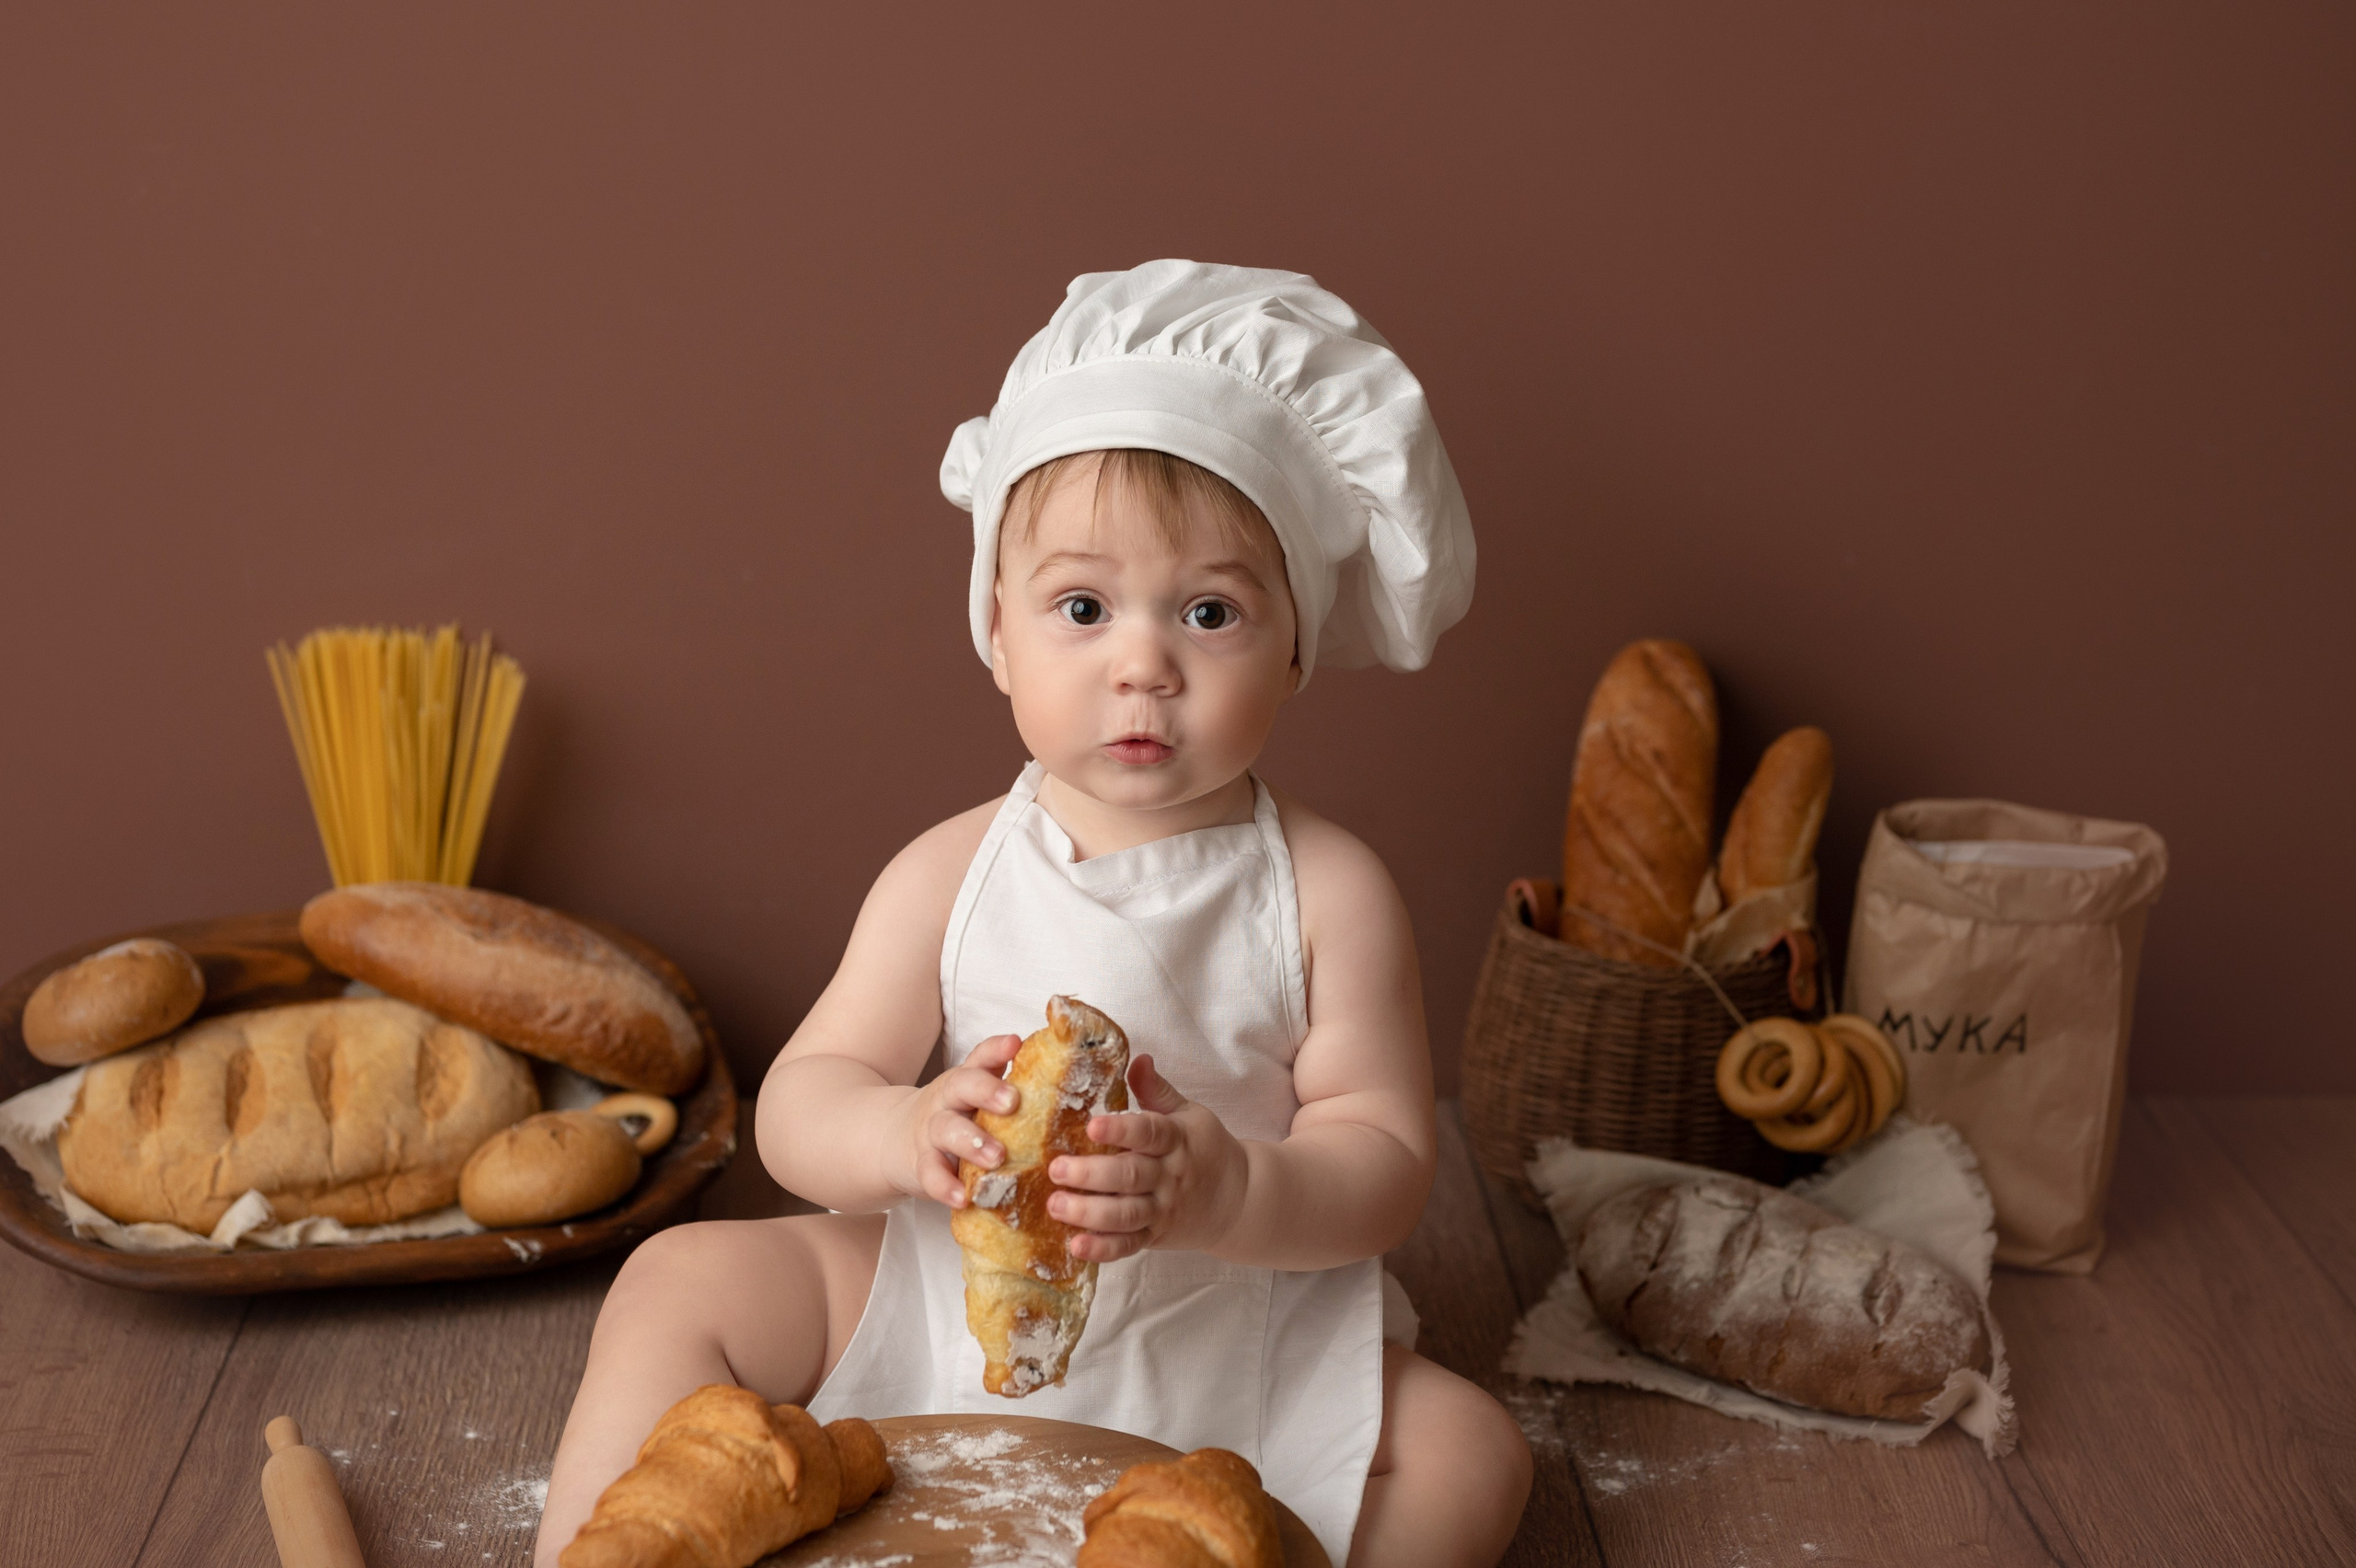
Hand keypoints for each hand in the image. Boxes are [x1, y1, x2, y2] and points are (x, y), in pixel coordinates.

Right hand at [885, 1032, 1023, 1207]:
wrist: (891, 1139)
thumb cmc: (953, 1116)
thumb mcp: (973, 1097)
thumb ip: (1006, 1086)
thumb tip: (1053, 1073)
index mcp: (966, 1081)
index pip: (980, 1057)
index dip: (996, 1049)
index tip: (1015, 1044)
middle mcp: (947, 1100)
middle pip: (961, 1086)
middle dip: (986, 1091)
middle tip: (1012, 1102)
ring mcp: (931, 1132)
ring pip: (947, 1130)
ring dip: (972, 1143)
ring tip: (996, 1157)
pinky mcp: (921, 1165)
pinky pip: (931, 1174)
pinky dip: (945, 1186)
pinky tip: (962, 1197)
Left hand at [1045, 1055, 1246, 1262]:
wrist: (1238, 1198)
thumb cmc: (1204, 1148)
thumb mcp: (1188, 1113)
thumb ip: (1157, 1090)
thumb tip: (1137, 1058)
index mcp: (1175, 1139)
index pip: (1149, 1132)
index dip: (1121, 1129)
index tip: (1092, 1124)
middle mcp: (1169, 1176)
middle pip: (1130, 1176)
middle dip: (1091, 1174)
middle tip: (1056, 1168)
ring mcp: (1163, 1209)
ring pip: (1126, 1214)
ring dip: (1089, 1212)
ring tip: (1056, 1204)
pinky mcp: (1156, 1236)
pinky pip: (1129, 1245)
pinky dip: (1103, 1248)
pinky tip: (1076, 1246)